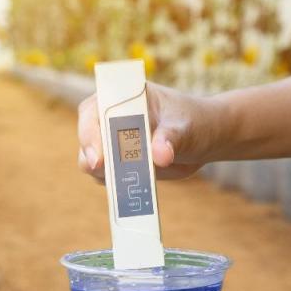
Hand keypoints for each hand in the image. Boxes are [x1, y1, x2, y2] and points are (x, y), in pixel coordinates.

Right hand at [77, 82, 217, 179]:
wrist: (202, 139)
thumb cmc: (193, 122)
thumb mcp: (186, 126)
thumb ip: (172, 138)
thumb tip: (160, 156)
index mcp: (121, 98)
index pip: (93, 110)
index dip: (89, 132)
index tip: (98, 156)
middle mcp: (109, 119)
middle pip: (88, 138)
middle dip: (91, 157)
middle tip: (103, 172)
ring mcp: (111, 142)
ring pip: (92, 162)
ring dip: (105, 174)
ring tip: (127, 184)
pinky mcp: (117, 164)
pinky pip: (108, 178)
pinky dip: (117, 187)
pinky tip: (133, 191)